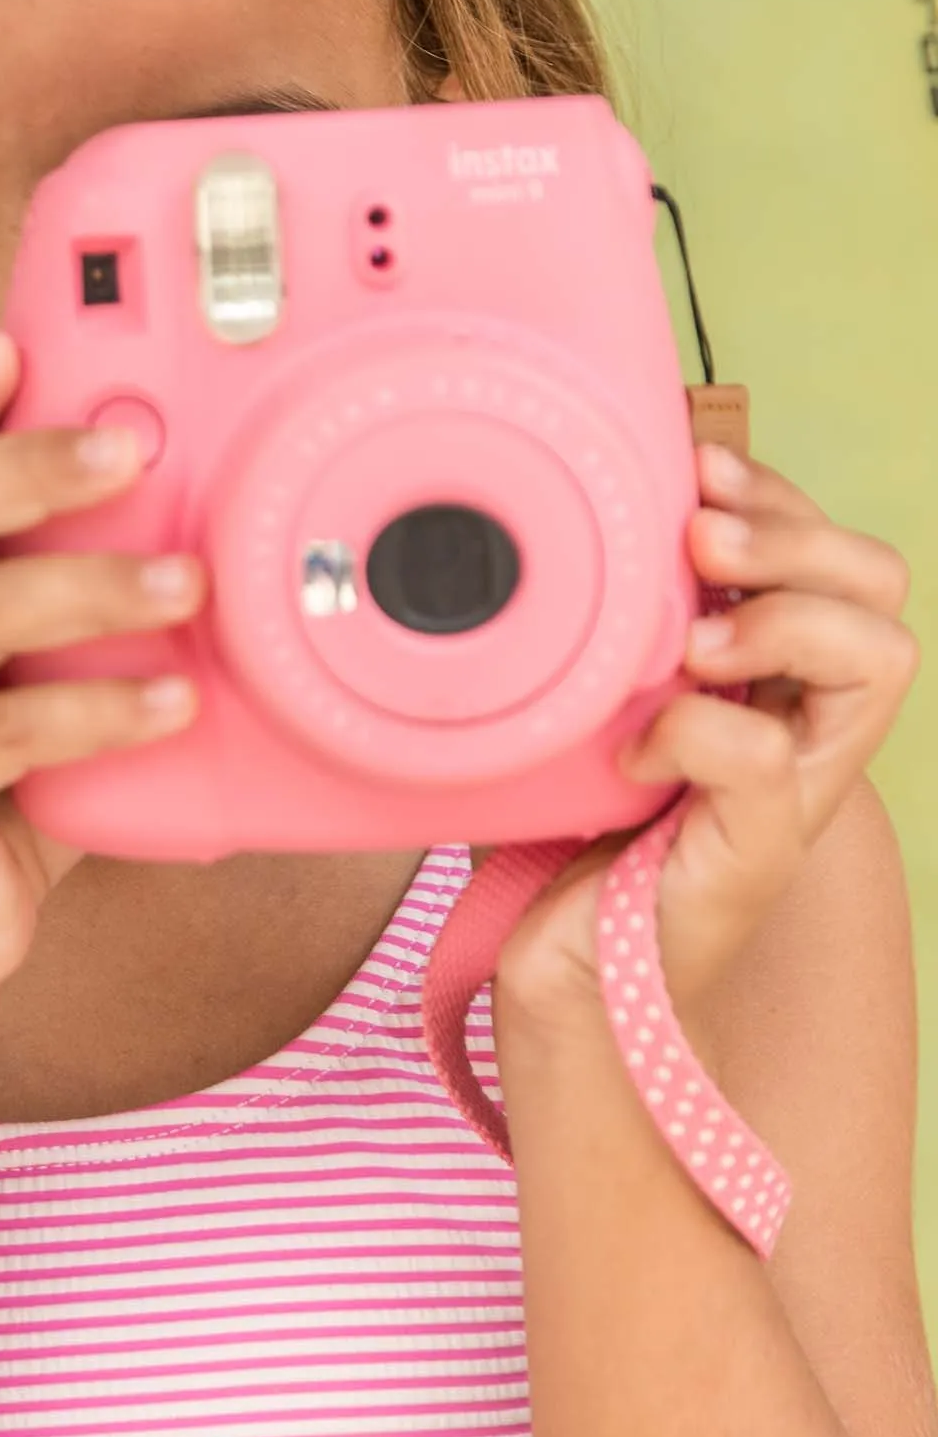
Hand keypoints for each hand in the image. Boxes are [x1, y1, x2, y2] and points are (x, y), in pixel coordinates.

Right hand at [0, 329, 206, 1011]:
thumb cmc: (5, 796)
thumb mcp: (54, 686)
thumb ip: (104, 625)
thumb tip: (236, 558)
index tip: (8, 337)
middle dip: (31, 463)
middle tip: (130, 446)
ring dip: (83, 589)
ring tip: (185, 586)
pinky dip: (91, 714)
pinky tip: (170, 707)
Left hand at [496, 442, 917, 1041]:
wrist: (559, 974)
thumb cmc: (564, 835)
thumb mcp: (580, 706)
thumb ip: (598, 633)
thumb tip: (554, 524)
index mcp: (770, 677)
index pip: (828, 554)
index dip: (777, 494)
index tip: (694, 463)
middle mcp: (803, 724)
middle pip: (881, 589)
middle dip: (797, 533)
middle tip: (701, 541)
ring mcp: (794, 791)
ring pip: (877, 659)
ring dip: (782, 617)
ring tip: (692, 641)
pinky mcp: (757, 851)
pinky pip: (766, 756)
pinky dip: (695, 730)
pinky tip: (631, 749)